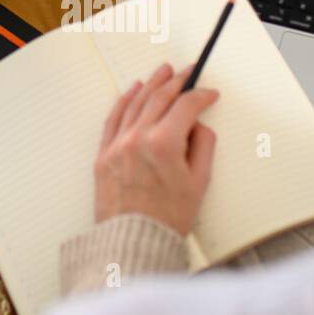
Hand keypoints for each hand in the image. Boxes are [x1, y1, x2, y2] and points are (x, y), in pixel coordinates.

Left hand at [93, 63, 218, 236]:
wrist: (133, 243)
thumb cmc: (167, 219)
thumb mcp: (199, 182)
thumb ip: (202, 146)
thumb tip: (197, 126)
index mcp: (163, 144)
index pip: (186, 106)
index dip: (201, 96)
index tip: (210, 94)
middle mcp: (137, 138)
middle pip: (159, 98)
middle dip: (176, 81)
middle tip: (187, 71)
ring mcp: (117, 145)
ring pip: (135, 103)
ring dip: (151, 84)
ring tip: (162, 71)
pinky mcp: (103, 155)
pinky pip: (113, 119)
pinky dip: (124, 101)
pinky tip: (133, 90)